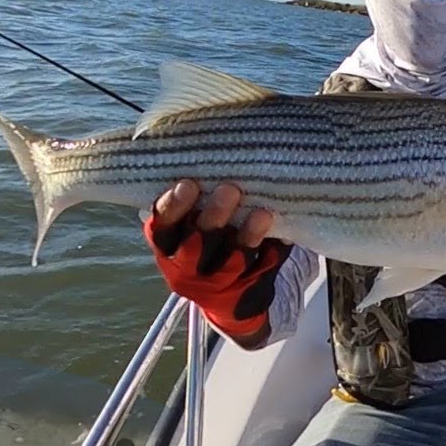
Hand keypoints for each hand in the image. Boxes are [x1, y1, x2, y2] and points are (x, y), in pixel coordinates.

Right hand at [144, 180, 287, 345]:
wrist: (229, 292)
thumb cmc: (206, 236)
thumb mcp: (190, 222)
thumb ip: (196, 196)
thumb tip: (216, 153)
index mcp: (168, 245)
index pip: (162, 227)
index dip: (173, 207)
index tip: (187, 185)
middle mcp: (187, 267)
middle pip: (197, 244)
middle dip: (213, 217)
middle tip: (229, 189)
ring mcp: (218, 280)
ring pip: (232, 259)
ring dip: (247, 235)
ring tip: (262, 213)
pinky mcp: (248, 286)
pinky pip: (262, 268)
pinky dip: (274, 249)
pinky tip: (283, 232)